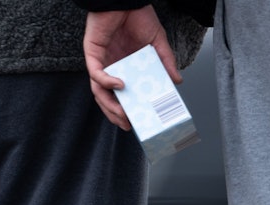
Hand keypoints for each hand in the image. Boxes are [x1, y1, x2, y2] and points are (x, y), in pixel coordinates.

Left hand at [83, 7, 180, 129]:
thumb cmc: (138, 16)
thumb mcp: (158, 43)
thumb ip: (166, 62)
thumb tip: (177, 81)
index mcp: (125, 67)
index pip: (121, 95)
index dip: (126, 110)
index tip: (137, 122)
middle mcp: (111, 67)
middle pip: (107, 99)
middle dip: (116, 115)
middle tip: (129, 124)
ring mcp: (101, 61)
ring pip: (99, 91)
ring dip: (109, 105)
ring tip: (123, 113)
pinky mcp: (93, 53)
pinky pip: (96, 73)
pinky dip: (107, 82)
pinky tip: (120, 85)